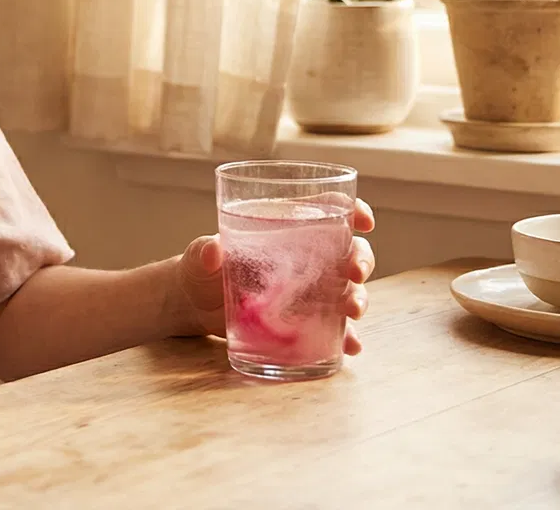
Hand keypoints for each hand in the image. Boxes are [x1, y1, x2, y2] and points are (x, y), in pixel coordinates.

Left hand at [171, 199, 377, 353]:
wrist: (195, 305)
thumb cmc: (202, 267)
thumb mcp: (200, 256)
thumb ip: (205, 251)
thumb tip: (213, 250)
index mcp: (287, 229)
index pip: (329, 211)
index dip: (352, 211)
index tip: (364, 221)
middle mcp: (307, 257)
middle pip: (349, 251)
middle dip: (361, 260)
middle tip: (355, 273)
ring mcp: (309, 290)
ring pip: (348, 289)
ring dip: (358, 298)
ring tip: (353, 311)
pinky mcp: (303, 320)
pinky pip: (333, 328)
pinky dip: (346, 337)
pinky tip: (350, 347)